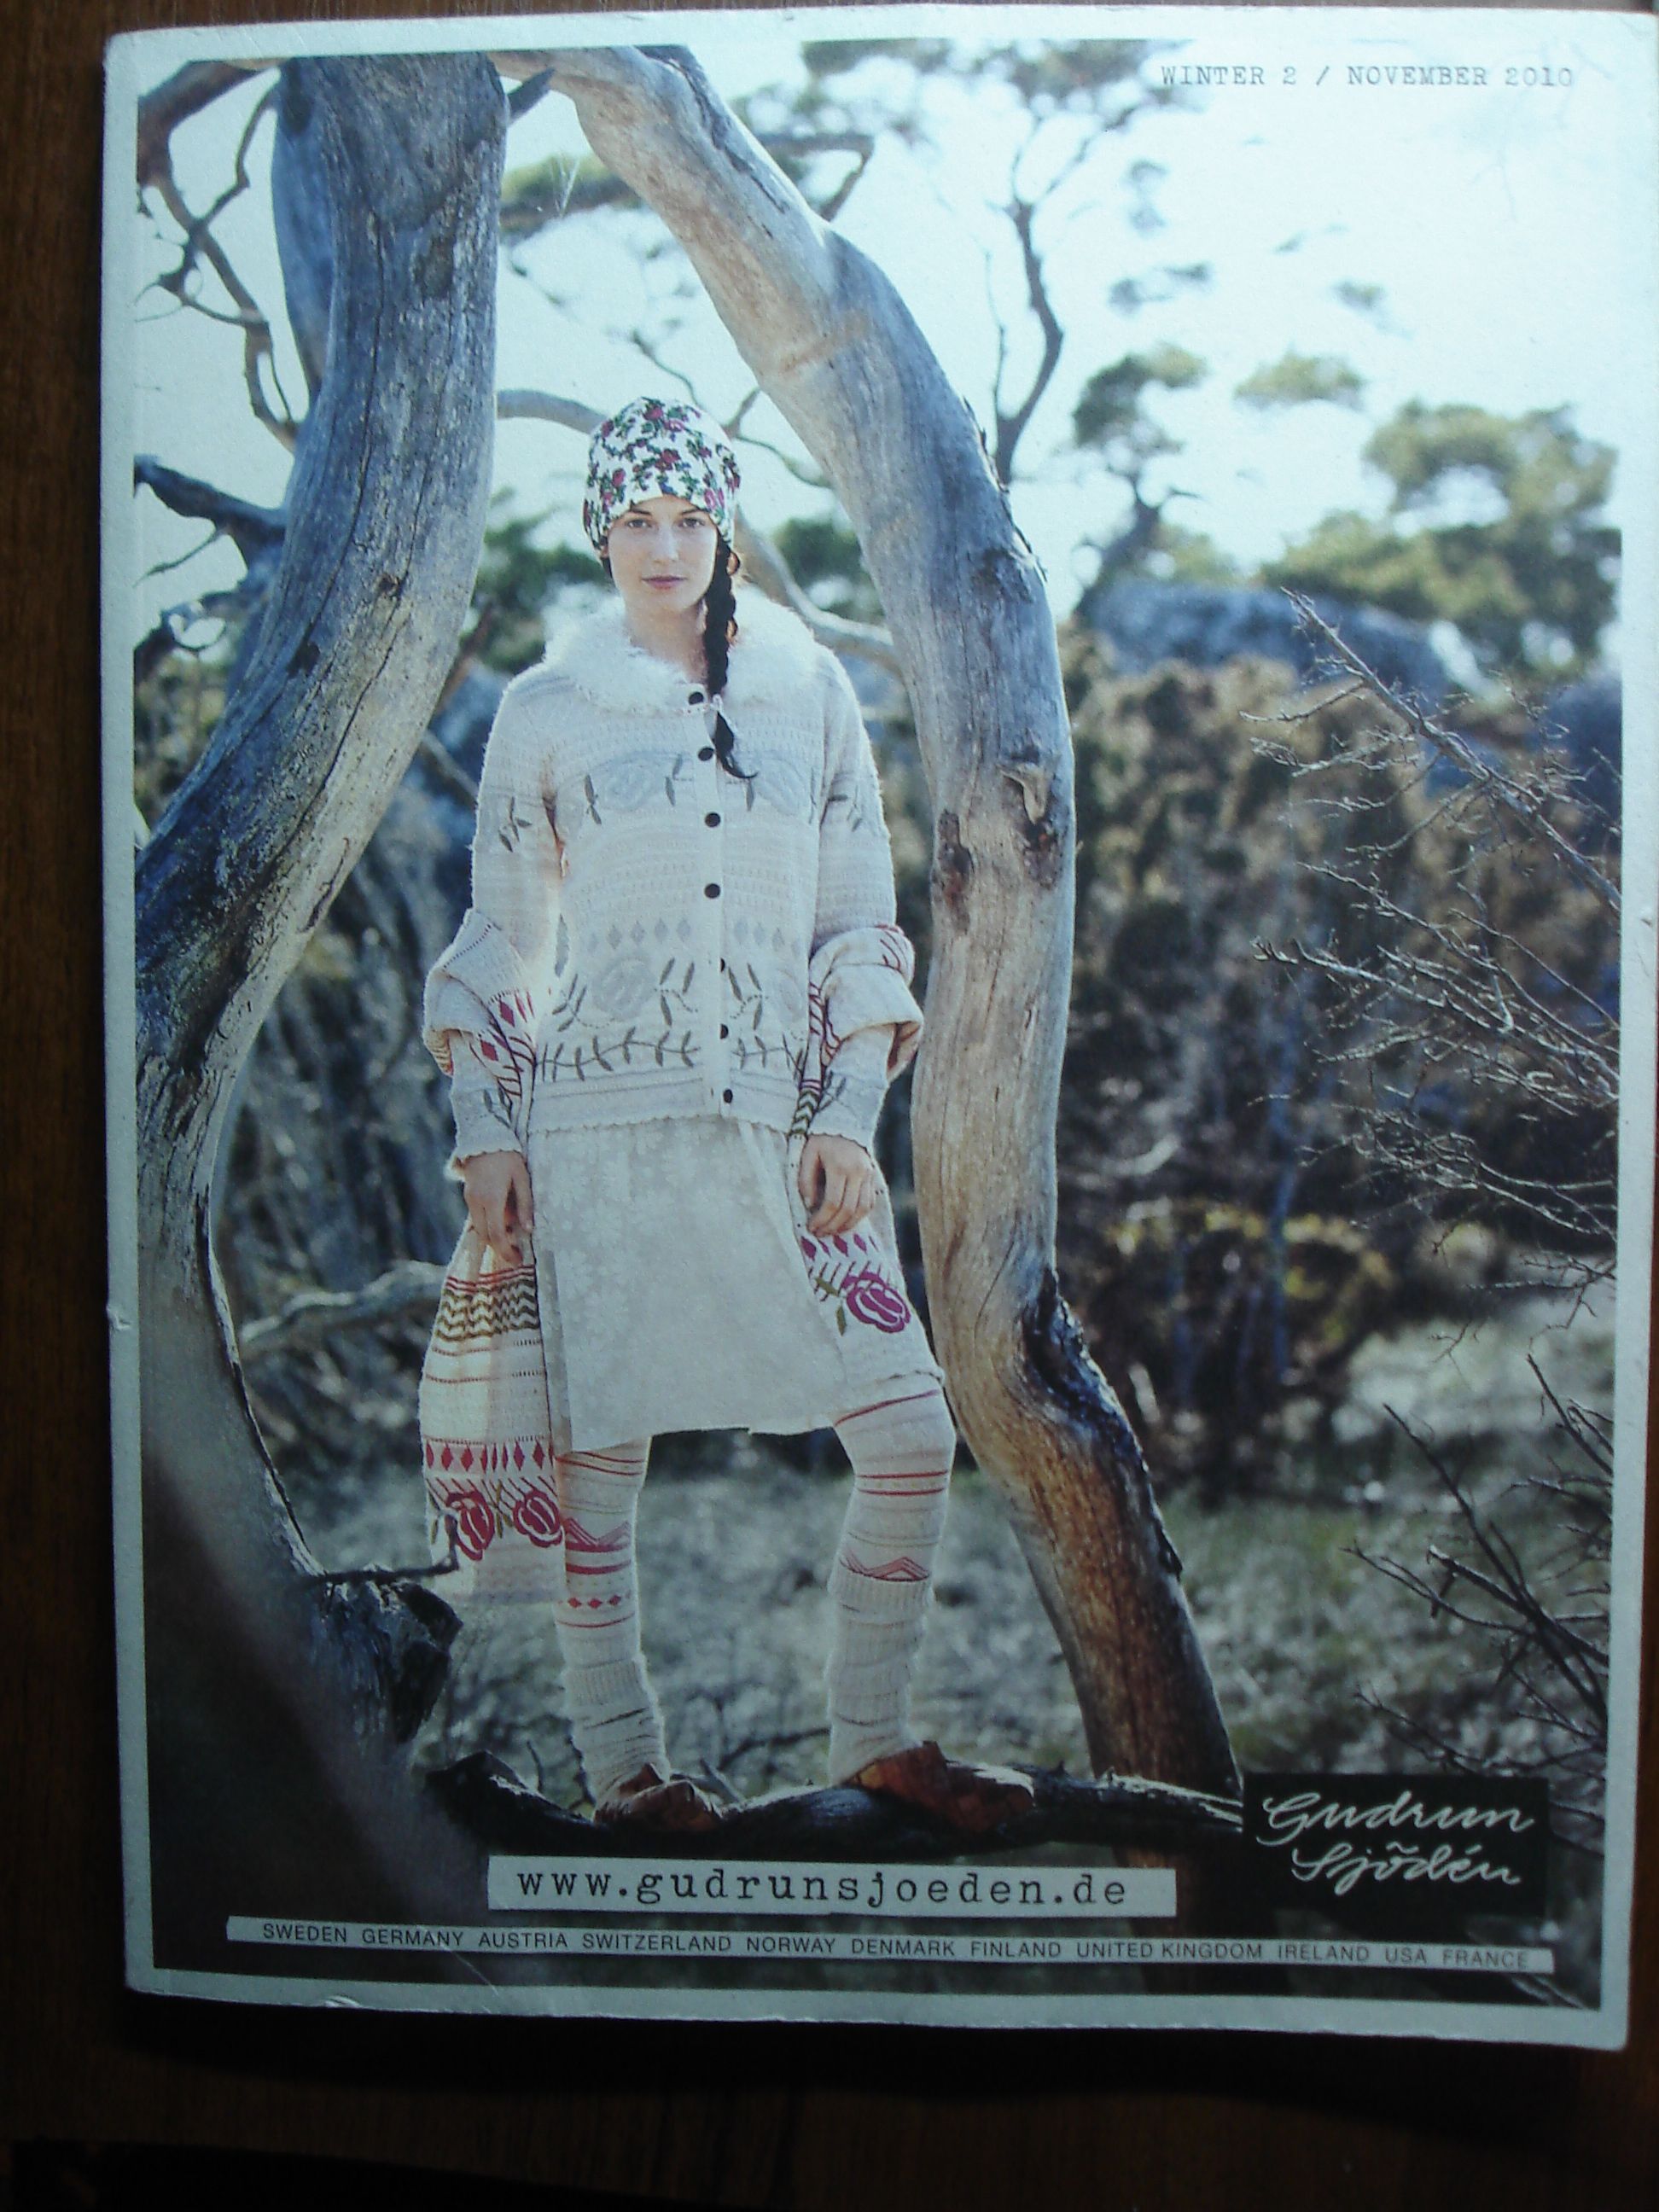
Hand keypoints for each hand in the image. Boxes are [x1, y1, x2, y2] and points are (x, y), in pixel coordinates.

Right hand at [461, 1149, 533, 1265]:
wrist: (484, 1137)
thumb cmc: (507, 1156)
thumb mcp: (522, 1178)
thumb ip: (525, 1204)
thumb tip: (528, 1229)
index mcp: (491, 1199)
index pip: (496, 1234)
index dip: (506, 1251)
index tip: (518, 1259)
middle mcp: (476, 1202)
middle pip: (485, 1236)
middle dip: (499, 1248)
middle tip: (516, 1254)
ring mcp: (469, 1198)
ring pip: (479, 1228)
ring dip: (494, 1236)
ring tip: (513, 1237)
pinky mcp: (468, 1195)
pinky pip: (477, 1217)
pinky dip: (489, 1224)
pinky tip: (504, 1221)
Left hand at [797, 1134, 878, 1236]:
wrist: (844, 1124)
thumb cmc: (821, 1140)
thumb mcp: (807, 1154)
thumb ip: (806, 1179)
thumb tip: (809, 1205)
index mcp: (840, 1166)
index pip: (833, 1202)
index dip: (822, 1219)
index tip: (811, 1227)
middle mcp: (858, 1172)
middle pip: (848, 1209)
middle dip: (833, 1225)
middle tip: (820, 1233)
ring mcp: (868, 1175)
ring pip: (863, 1209)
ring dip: (847, 1224)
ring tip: (832, 1231)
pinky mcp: (873, 1177)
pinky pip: (870, 1203)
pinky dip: (859, 1216)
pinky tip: (846, 1221)